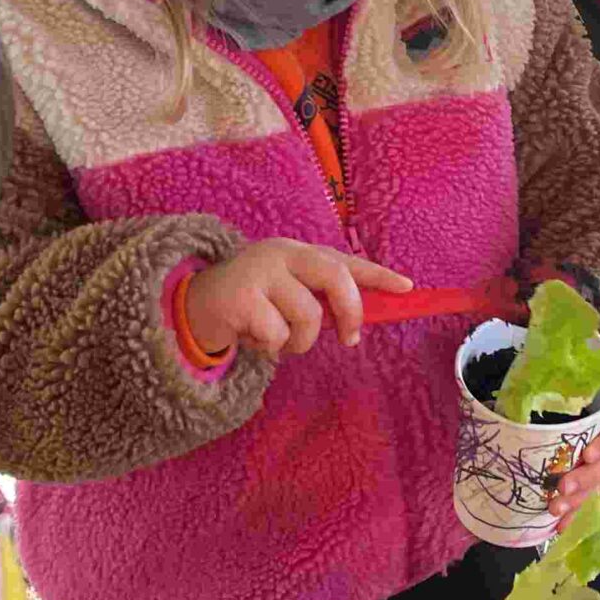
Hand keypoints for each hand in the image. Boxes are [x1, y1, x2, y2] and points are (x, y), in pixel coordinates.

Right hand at [186, 240, 412, 359]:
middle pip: (335, 277)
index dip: (378, 275)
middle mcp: (282, 253)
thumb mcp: (286, 294)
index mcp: (298, 252)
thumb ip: (318, 299)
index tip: (407, 288)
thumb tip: (359, 319)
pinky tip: (252, 339)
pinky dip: (270, 348)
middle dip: (350, 312)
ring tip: (277, 340)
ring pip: (308, 317)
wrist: (192, 308)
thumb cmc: (250, 304)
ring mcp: (261, 272)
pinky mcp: (241, 296)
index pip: (345, 260)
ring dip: (298, 342)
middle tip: (350, 338)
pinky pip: (277, 335)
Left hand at [549, 375, 599, 518]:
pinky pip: (590, 500)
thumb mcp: (598, 386)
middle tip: (563, 487)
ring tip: (556, 510)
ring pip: (596, 488)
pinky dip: (575, 515)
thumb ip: (574, 385)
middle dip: (583, 479)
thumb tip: (533, 379)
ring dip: (576, 502)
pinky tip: (559, 527)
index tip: (589, 454)